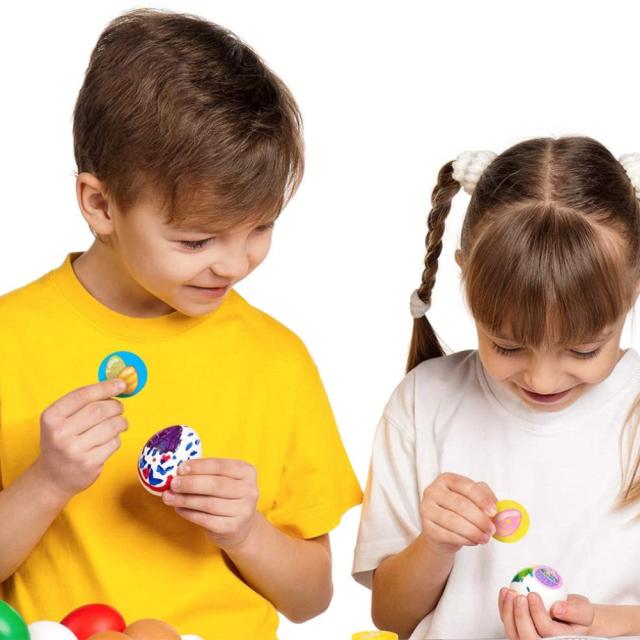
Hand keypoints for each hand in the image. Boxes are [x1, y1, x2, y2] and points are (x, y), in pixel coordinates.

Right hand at [34, 378, 127, 498]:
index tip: (121, 384)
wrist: (52, 477)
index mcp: (51, 417)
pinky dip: (117, 438)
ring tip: (119, 423)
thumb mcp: (61, 420)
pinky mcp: (89, 464)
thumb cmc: (62, 441)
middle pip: (99, 410)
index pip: (82, 395)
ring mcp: (75, 451)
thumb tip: (116, 385)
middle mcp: (60, 433)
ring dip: (121, 422)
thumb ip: (83, 402)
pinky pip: (114, 443)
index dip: (105, 387)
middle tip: (119, 408)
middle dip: (116, 406)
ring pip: (111, 426)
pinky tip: (110, 440)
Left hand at [163, 458, 258, 550]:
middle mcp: (250, 490)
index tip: (181, 468)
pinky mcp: (232, 527)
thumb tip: (179, 472)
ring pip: (208, 503)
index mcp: (247, 472)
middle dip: (190, 483)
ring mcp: (243, 510)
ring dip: (185, 499)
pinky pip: (205, 519)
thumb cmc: (226, 496)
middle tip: (173, 483)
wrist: (241, 527)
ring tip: (169, 497)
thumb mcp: (224, 479)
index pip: (221, 466)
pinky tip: (178, 508)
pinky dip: (188, 513)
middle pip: (215, 485)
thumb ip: (206, 473)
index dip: (199, 466)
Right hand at [419, 472, 497, 553]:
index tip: (494, 512)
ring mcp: (427, 509)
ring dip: (474, 532)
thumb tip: (498, 508)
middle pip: (461, 504)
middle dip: (480, 519)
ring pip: (454, 521)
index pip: (466, 485)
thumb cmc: (459, 511)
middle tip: (492, 529)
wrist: (440, 531)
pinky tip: (474, 541)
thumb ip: (486, 497)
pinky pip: (448, 535)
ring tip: (485, 538)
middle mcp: (433, 491)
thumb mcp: (472, 498)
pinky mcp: (427, 528)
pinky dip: (465, 540)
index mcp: (446, 479)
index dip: (482, 499)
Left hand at [499, 588, 593, 638]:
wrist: (569, 617)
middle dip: (521, 616)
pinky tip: (505, 592)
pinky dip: (503, 608)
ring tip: (510, 591)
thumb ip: (575, 610)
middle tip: (519, 596)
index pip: (547, 631)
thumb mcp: (584, 610)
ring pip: (514, 634)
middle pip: (528, 638)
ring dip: (508, 612)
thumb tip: (557, 608)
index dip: (538, 614)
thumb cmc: (577, 613)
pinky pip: (507, 624)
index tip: (532, 594)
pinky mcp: (518, 633)